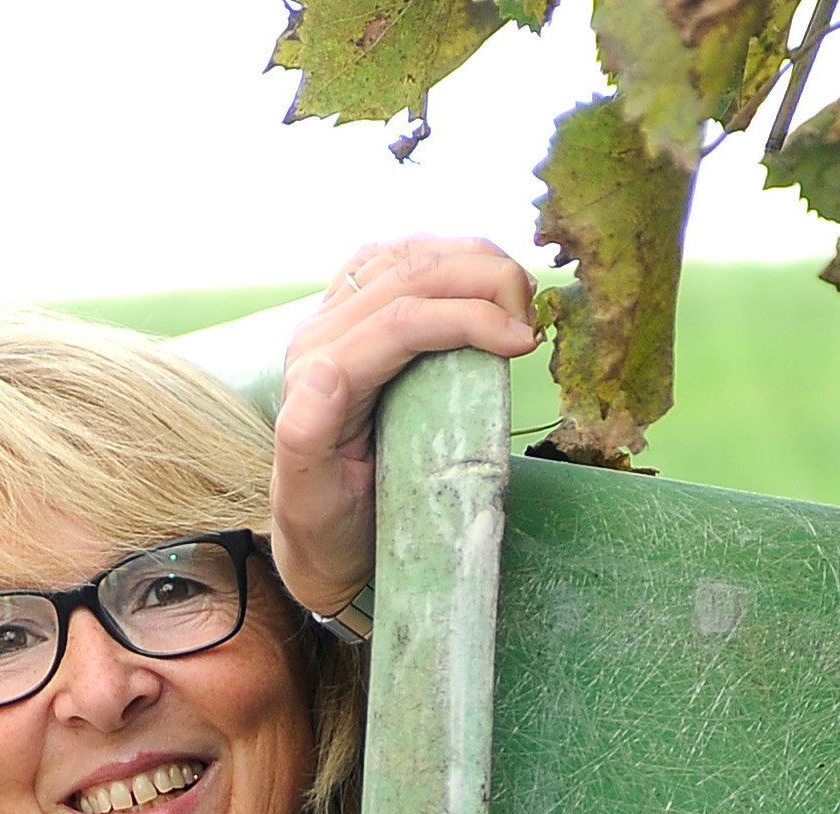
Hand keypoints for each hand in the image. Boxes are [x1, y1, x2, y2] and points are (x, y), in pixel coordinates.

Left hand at [269, 236, 537, 621]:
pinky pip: (402, 261)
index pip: (401, 320)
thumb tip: (325, 372)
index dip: (469, 318)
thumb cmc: (328, 525)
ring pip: (411, 255)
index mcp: (315, 370)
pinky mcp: (354, 313)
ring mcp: (337, 316)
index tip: (525, 342)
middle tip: (533, 319)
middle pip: (410, 272)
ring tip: (522, 298)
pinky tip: (484, 279)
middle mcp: (322, 332)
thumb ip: (306, 435)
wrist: (319, 533)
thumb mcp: (311, 498)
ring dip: (475, 262)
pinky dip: (451, 258)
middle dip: (484, 280)